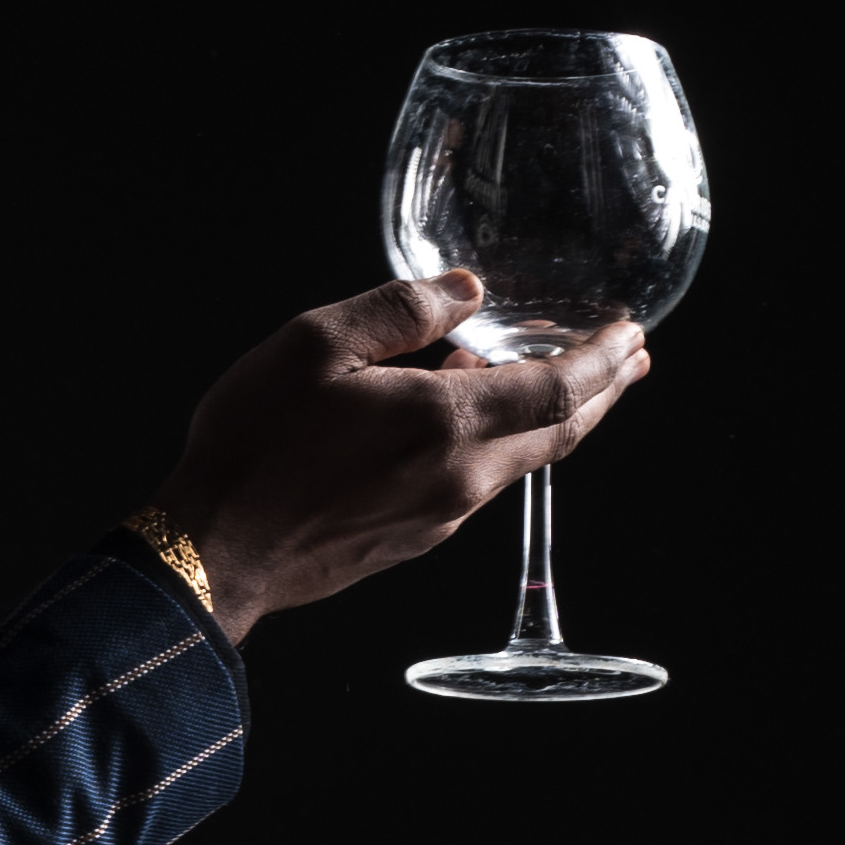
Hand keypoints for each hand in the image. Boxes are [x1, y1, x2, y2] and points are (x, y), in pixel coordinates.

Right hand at [147, 272, 648, 638]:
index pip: (562, 387)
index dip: (605, 357)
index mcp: (444, 420)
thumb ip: (399, 311)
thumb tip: (465, 290)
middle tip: (631, 359)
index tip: (632, 332)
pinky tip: (470, 425)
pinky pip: (476, 485)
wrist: (212, 553)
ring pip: (520, 461)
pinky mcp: (410, 540)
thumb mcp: (314, 346)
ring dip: (551, 418)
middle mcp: (459, 476)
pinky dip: (497, 446)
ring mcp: (438, 515)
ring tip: (559, 382)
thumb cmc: (252, 449)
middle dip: (605, 391)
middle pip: (560, 432)